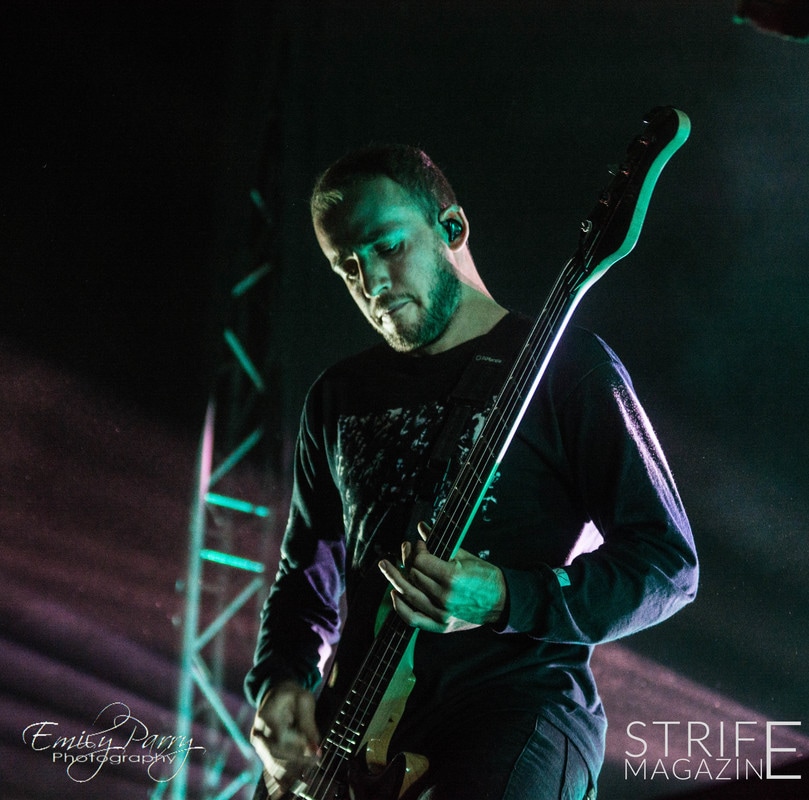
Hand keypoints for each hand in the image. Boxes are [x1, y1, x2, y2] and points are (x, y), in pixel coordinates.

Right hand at [250, 680, 320, 796]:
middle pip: (274, 755)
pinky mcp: (262, 751)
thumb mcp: (304, 701)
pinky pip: (272, 766)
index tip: (316, 753)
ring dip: (293, 770)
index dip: (298, 749)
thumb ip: (308, 724)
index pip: (280, 739)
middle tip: (316, 761)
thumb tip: (315, 749)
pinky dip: (286, 772)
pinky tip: (301, 774)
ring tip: (312, 764)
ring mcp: (258, 743)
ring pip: (273, 764)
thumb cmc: (293, 695)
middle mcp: (258, 732)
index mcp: (266, 716)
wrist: (277, 693)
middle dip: (297, 762)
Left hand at [378, 522, 506, 632]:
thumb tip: (421, 527)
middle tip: (405, 549)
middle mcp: (444, 598)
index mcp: (452, 577)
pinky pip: (412, 619)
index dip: (416, 549)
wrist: (501, 602)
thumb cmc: (484, 576)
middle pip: (413, 576)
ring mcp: (441, 614)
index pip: (421, 561)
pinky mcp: (441, 626)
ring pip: (409, 595)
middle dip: (406, 560)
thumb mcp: (465, 556)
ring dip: (395, 578)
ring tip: (387, 566)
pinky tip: (394, 593)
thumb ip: (440, 542)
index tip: (418, 544)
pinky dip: (400, 607)